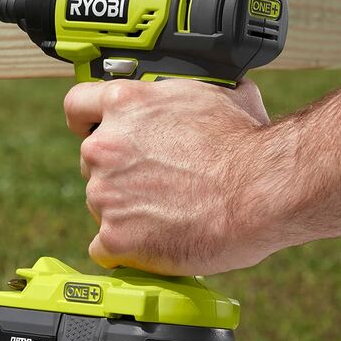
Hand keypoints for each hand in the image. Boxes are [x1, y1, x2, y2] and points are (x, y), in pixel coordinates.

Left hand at [63, 78, 279, 276]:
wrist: (263, 187)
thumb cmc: (248, 143)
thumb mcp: (221, 93)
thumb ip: (192, 93)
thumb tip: (217, 89)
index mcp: (124, 104)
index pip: (77, 107)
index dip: (87, 122)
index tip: (94, 132)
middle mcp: (104, 146)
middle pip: (92, 163)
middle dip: (118, 173)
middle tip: (158, 185)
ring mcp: (105, 193)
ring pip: (101, 206)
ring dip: (127, 212)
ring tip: (171, 216)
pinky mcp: (115, 236)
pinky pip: (106, 248)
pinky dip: (127, 251)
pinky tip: (155, 245)